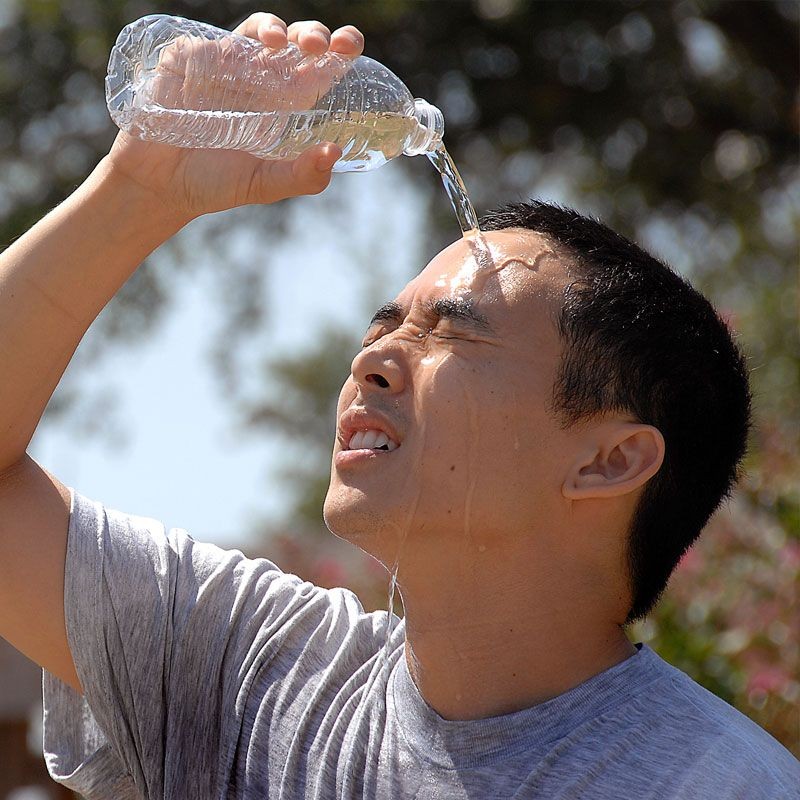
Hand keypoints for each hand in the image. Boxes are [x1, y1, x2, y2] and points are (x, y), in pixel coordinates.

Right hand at [103, 13, 364, 222]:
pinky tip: (231, 59)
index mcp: (286, 102)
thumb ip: (302, 176)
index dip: (339, 49)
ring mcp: (224, 65)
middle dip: (311, 34)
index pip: (319, 66)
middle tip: (318, 47)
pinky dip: (222, 47)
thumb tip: (333, 152)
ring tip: (280, 43)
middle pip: (294, 41)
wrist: (162, 186)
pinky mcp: (188, 60)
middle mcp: (260, 78)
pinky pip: (207, 43)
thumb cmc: (218, 184)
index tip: (350, 45)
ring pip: (256, 31)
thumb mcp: (265, 186)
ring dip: (272, 28)